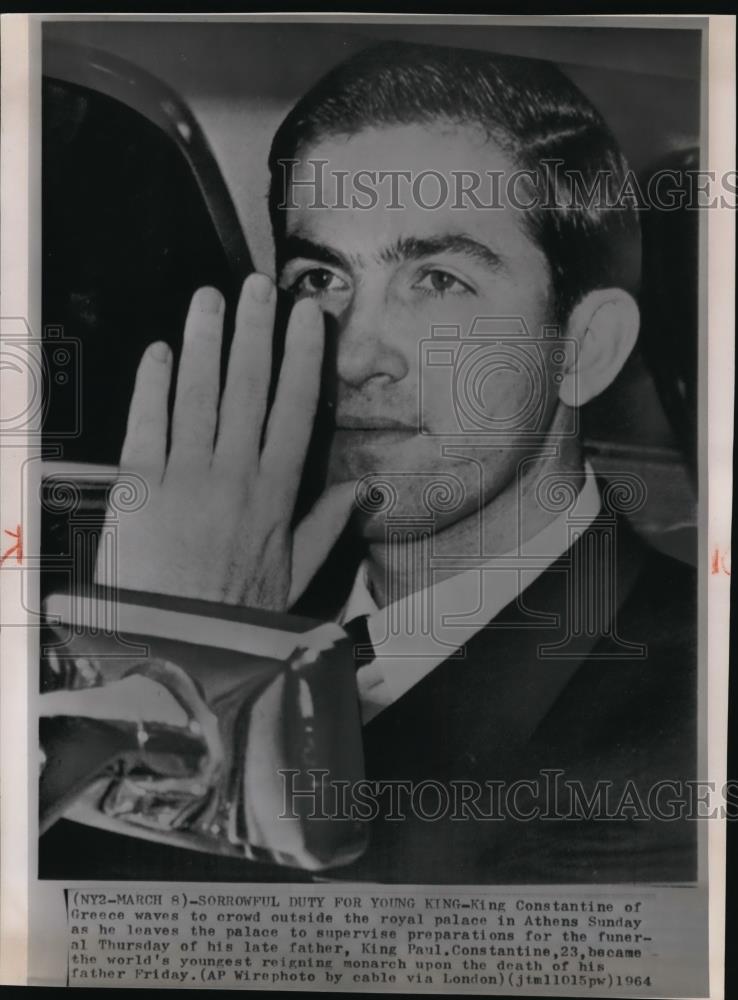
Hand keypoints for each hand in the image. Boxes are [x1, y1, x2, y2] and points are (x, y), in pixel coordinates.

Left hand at [95, 273, 355, 609]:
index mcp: (274, 492)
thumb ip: (327, 527)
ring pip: (199, 394)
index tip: (306, 319)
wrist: (174, 642)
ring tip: (210, 300)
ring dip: (205, 340)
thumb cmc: (232, 610)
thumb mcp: (294, 575)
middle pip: (248, 387)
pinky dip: (153, 384)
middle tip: (258, 286)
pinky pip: (147, 423)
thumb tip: (359, 491)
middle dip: (254, 330)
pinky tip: (161, 353)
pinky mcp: (139, 486)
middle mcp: (233, 475)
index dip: (302, 357)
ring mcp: (184, 477)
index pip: (295, 408)